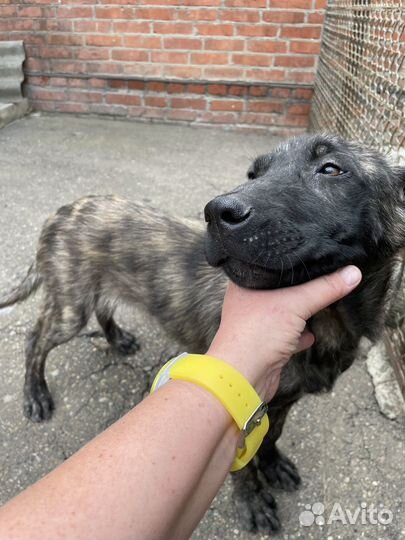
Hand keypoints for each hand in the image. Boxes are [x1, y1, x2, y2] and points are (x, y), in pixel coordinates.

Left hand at [207, 266, 361, 400]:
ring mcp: (255, 324)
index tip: (314, 254)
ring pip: (284, 313)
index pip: (271, 264)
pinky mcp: (264, 345)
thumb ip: (325, 288)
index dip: (292, 259)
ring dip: (301, 312)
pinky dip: (299, 334)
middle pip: (280, 289)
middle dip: (301, 288)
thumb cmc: (257, 334)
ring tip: (322, 300)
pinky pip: (286, 335)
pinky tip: (312, 334)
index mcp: (245, 282)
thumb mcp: (295, 304)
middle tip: (324, 276)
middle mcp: (247, 301)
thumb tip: (353, 272)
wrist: (243, 378)